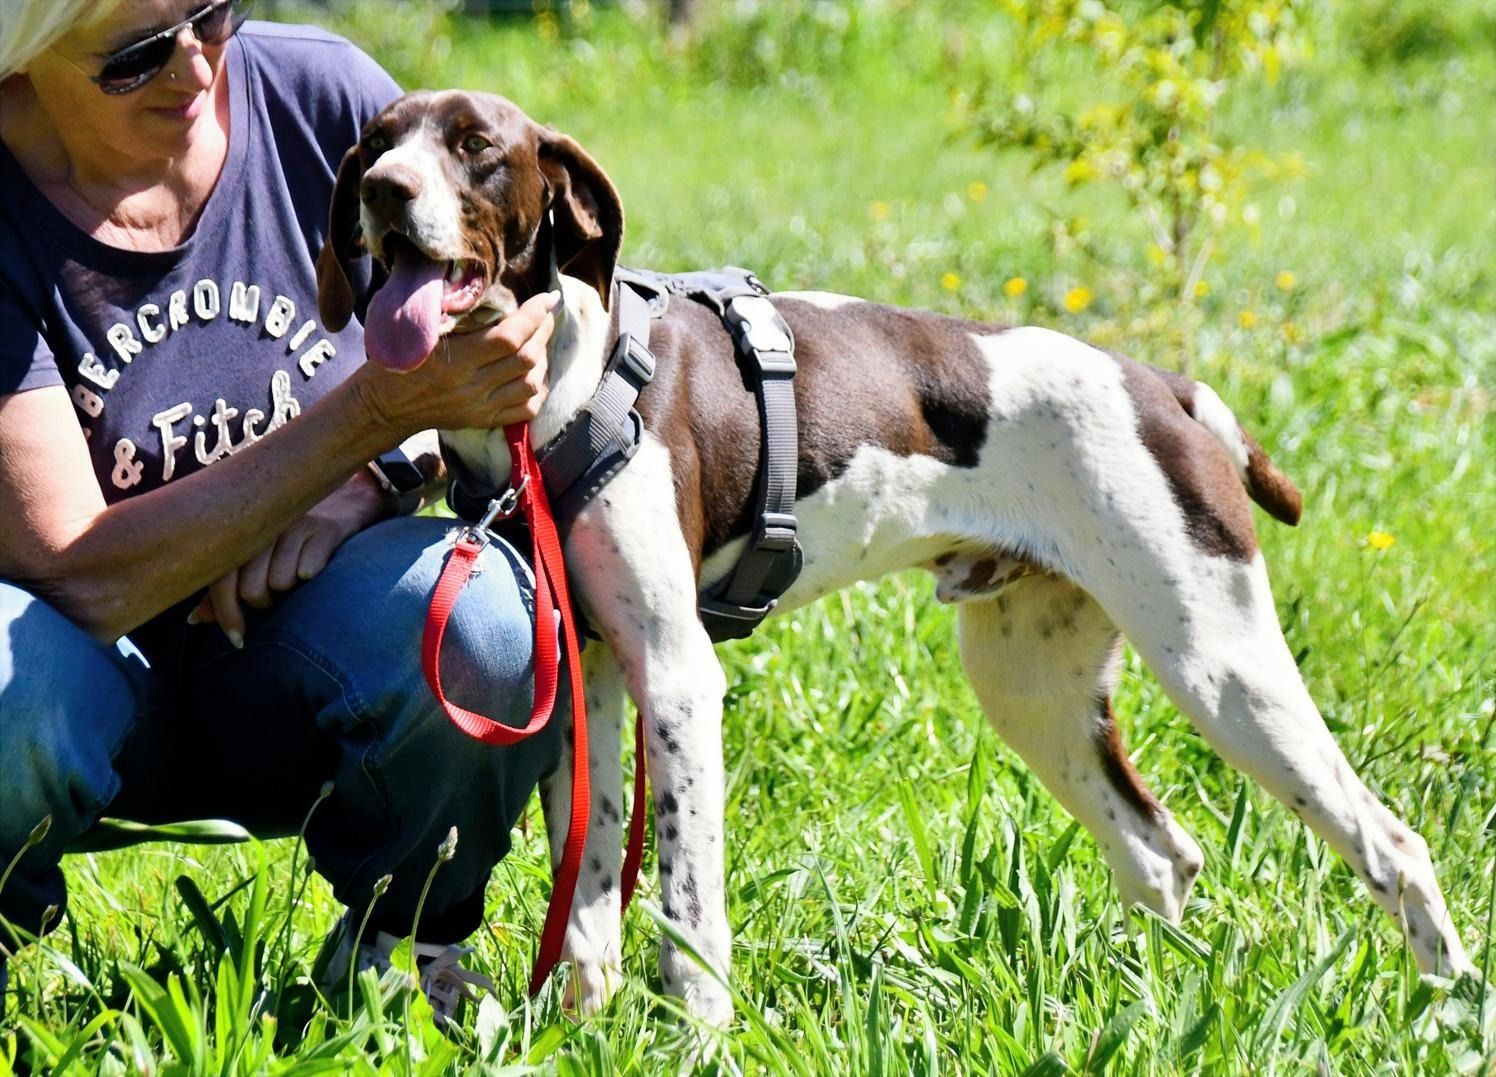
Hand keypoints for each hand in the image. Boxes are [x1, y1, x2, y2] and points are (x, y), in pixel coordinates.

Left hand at [188, 470, 385, 645]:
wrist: (343, 505)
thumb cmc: (289, 541)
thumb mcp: (254, 559)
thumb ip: (224, 589)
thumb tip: (195, 619)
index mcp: (238, 533)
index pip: (222, 581)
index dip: (226, 613)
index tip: (237, 639)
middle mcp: (261, 526)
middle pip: (252, 590)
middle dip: (265, 603)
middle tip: (277, 594)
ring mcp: (292, 524)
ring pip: (281, 583)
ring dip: (291, 591)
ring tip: (297, 577)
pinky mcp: (323, 529)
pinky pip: (308, 571)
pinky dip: (312, 574)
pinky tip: (316, 566)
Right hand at [356, 289, 560, 436]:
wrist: (383, 406)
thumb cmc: (398, 359)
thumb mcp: (419, 331)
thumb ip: (453, 313)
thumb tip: (494, 291)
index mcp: (454, 360)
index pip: (508, 337)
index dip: (533, 315)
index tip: (547, 298)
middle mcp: (471, 386)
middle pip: (525, 358)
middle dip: (543, 331)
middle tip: (546, 314)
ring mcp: (480, 406)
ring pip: (531, 384)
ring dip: (542, 359)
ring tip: (539, 340)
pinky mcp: (483, 420)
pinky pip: (525, 410)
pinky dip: (537, 389)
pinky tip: (533, 372)